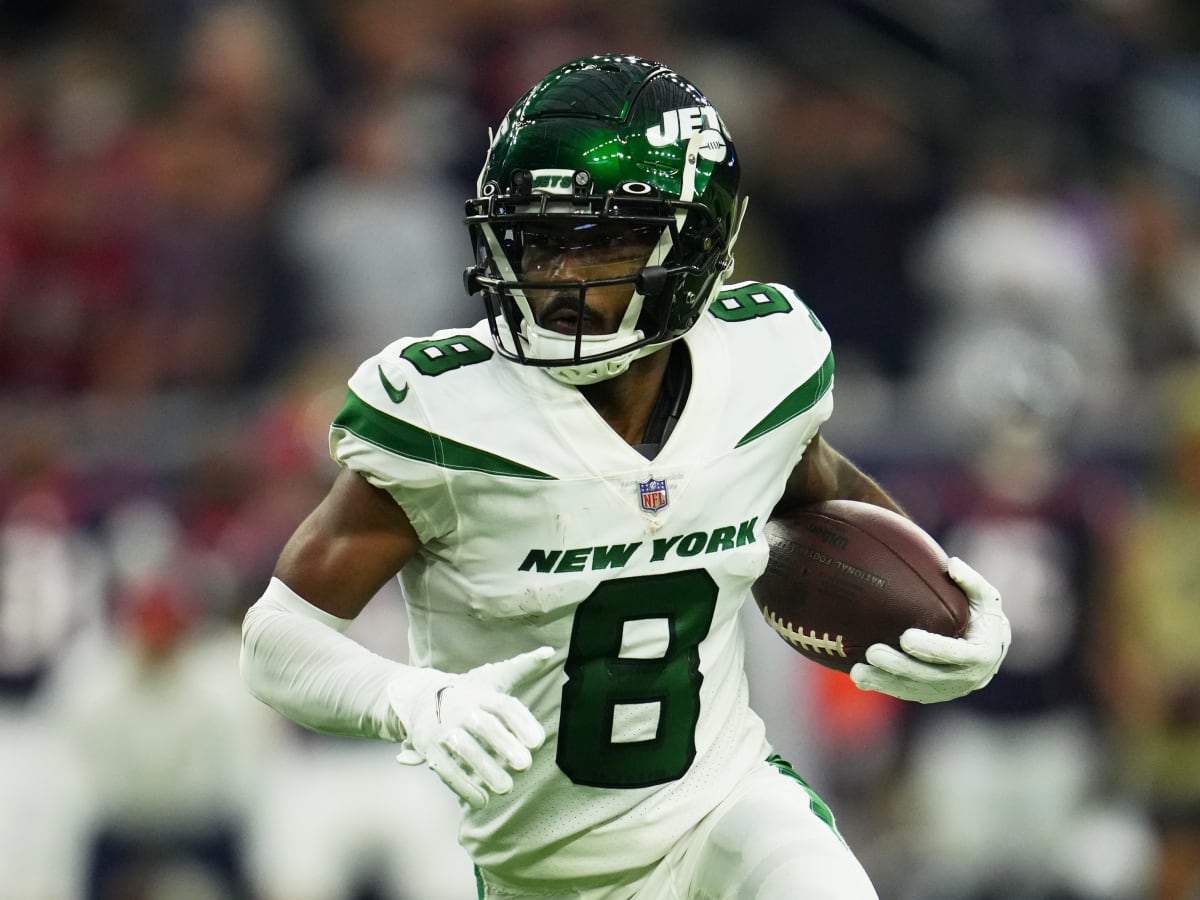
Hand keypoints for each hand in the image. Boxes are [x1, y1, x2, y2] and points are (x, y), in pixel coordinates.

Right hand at [388, 646, 556, 807]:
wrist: (421, 698)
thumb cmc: (471, 693)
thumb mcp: (495, 678)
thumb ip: (523, 667)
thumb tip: (549, 651)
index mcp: (482, 694)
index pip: (504, 705)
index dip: (522, 722)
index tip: (539, 742)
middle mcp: (463, 709)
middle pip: (485, 726)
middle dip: (505, 746)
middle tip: (525, 765)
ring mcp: (444, 729)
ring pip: (465, 749)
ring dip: (485, 770)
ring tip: (506, 788)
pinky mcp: (430, 749)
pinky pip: (446, 769)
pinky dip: (464, 787)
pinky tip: (481, 801)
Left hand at [850, 557, 1010, 703]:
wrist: (989, 652)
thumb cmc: (983, 618)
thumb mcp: (986, 599)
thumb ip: (971, 582)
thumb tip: (952, 564)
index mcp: (981, 655)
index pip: (955, 654)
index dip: (931, 648)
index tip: (906, 638)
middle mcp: (965, 678)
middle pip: (927, 675)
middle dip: (898, 666)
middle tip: (872, 652)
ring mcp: (946, 690)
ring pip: (912, 688)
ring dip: (884, 681)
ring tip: (857, 672)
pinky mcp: (931, 694)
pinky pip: (905, 692)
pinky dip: (883, 686)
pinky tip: (860, 678)